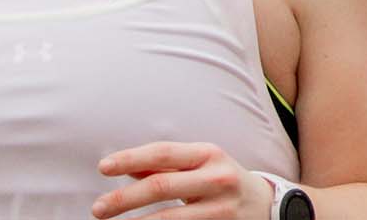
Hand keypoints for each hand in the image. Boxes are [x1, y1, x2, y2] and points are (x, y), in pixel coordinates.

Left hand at [87, 141, 272, 218]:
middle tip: (98, 209)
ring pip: (170, 218)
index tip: (102, 168)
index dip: (129, 159)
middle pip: (160, 187)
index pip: (161, 153)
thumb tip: (125, 167)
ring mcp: (221, 209)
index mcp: (208, 154)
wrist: (268, 206)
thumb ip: (166, 166)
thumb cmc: (223, 180)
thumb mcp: (200, 165)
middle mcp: (217, 179)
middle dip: (123, 199)